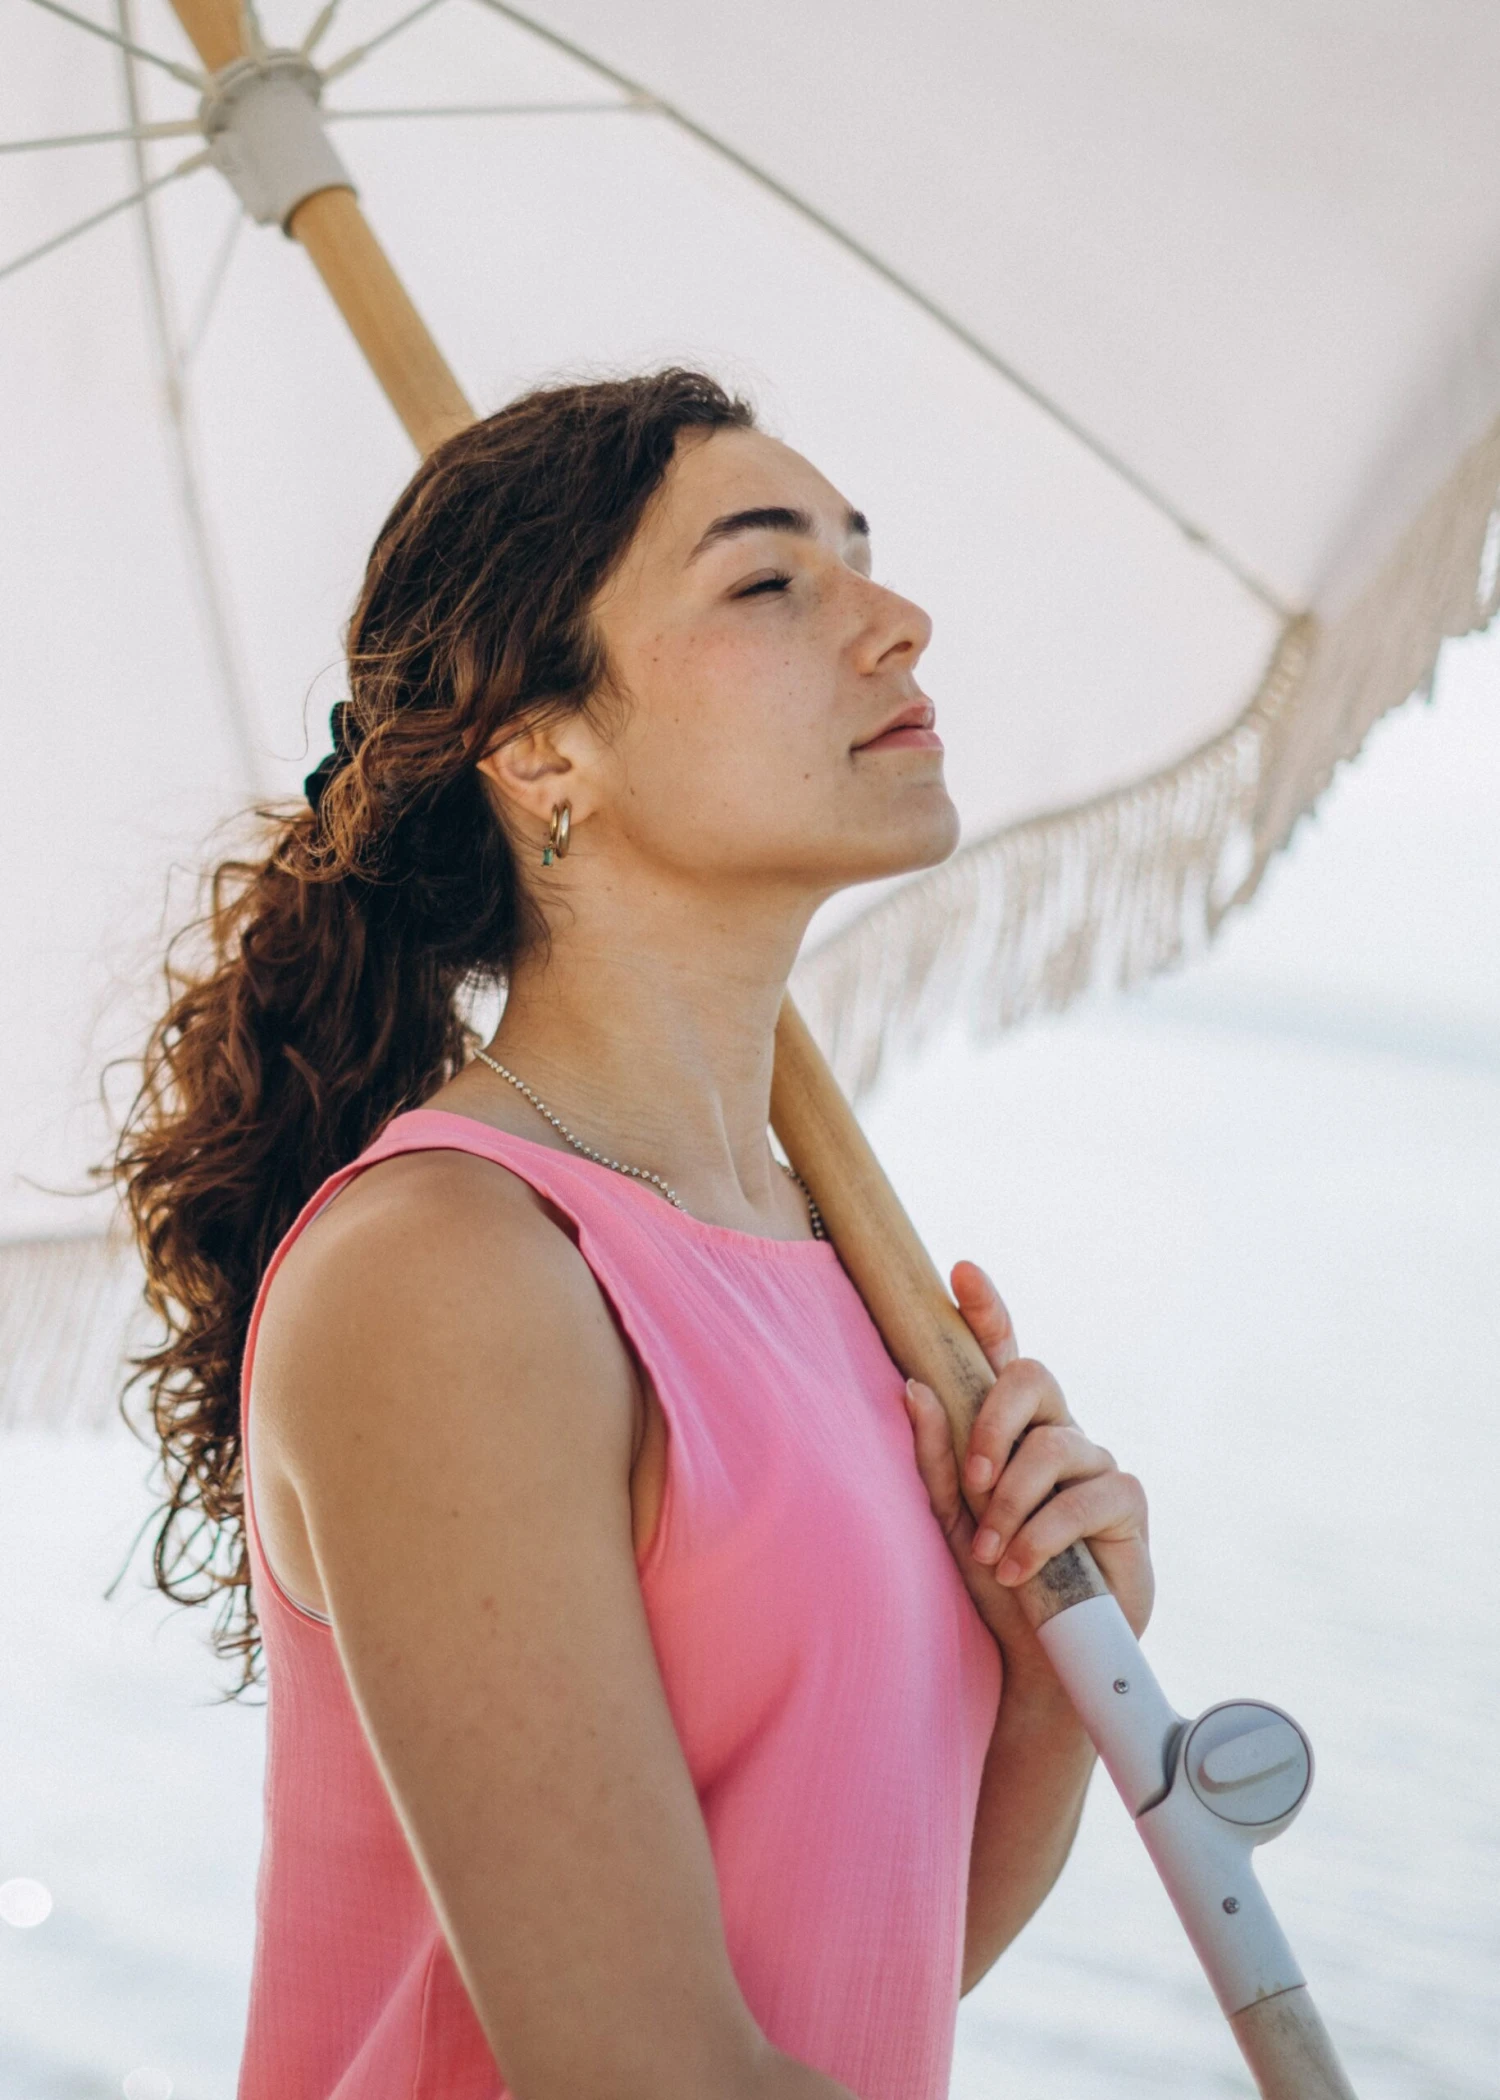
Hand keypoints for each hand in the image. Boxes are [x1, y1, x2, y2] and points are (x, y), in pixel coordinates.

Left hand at [903, 1262, 1152, 1651]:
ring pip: (1053, 1444)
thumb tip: (914, 1386)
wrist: (1035, 1656)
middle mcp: (1057, 1434)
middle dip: (993, 1422)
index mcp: (1012, 1429)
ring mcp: (1096, 1463)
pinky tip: (1021, 1568)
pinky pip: (1084, 1496)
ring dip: (1011, 1502)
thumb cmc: (992, 1580)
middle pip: (1032, 1376)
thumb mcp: (949, 1518)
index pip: (1003, 1355)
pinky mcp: (1128, 1501)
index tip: (961, 1273)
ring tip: (992, 1551)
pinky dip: (1041, 1534)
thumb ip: (934, 1455)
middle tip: (973, 1480)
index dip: (988, 1310)